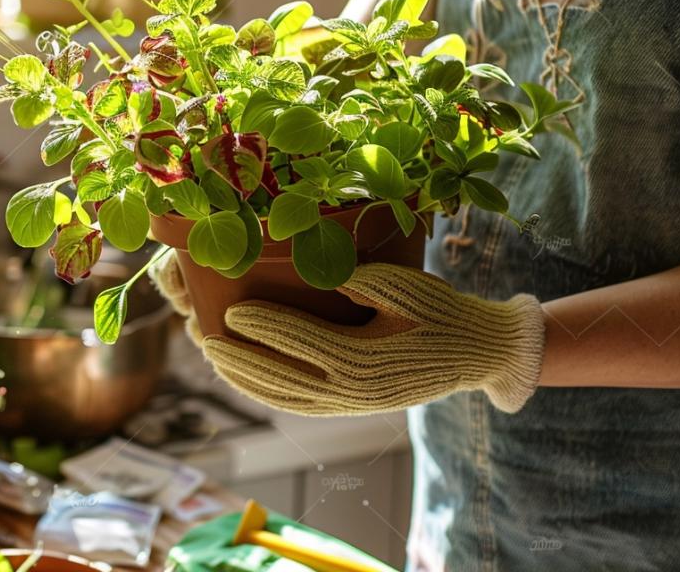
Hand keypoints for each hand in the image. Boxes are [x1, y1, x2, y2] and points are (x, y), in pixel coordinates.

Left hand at [156, 256, 545, 414]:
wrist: (477, 354)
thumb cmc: (443, 311)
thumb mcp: (409, 288)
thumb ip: (366, 280)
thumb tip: (325, 272)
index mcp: (366, 357)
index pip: (302, 341)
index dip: (262, 327)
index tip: (228, 310)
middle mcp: (353, 389)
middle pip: (280, 376)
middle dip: (238, 357)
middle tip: (202, 335)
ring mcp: (351, 404)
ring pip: (284, 397)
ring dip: (245, 379)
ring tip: (212, 356)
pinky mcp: (352, 408)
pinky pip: (300, 405)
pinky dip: (268, 394)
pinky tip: (246, 379)